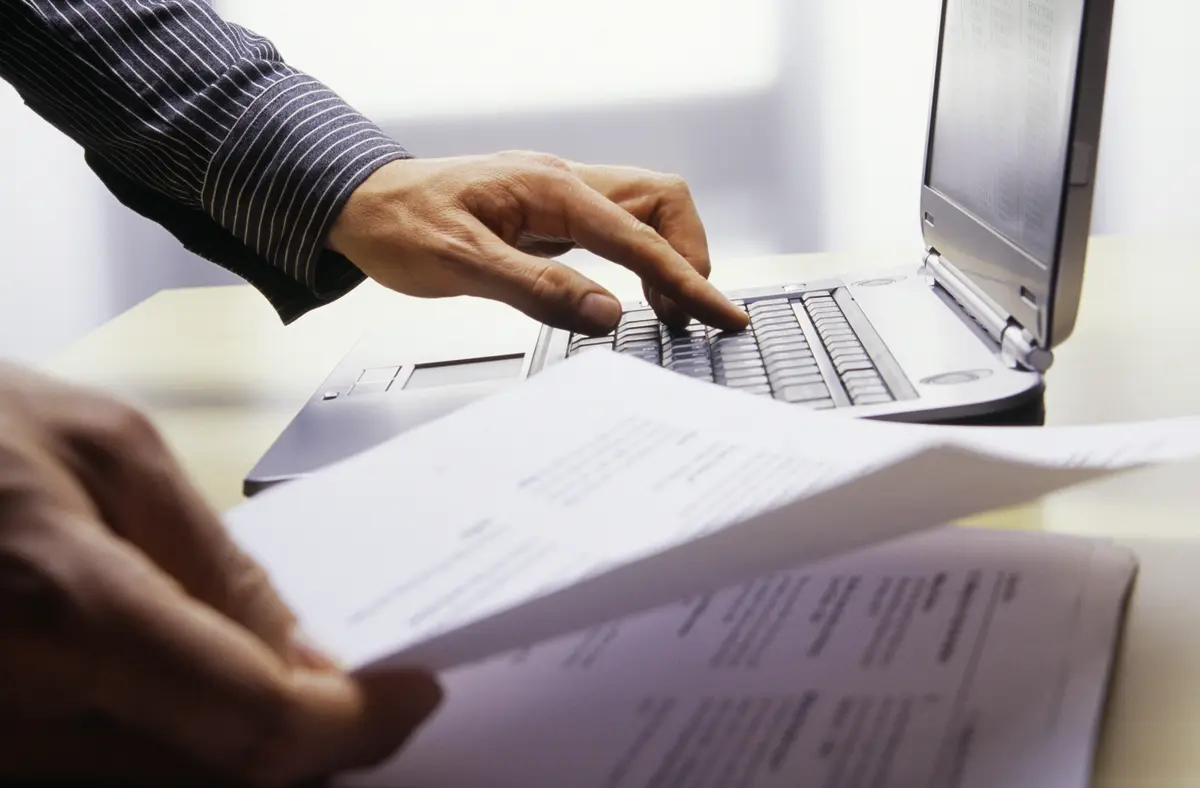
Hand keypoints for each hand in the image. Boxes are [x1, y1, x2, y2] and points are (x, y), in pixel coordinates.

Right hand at [0, 364, 440, 786]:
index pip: (257, 723)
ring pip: (175, 778)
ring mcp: (1, 748)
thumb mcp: (109, 449)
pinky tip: (202, 675)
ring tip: (292, 671)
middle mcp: (23, 714)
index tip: (412, 698)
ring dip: (247, 735)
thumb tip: (303, 652)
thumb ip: (213, 560)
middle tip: (362, 682)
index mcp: (69, 612)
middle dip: (310, 733)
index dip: (353, 724)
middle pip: (224, 771)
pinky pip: (115, 764)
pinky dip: (181, 733)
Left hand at [327, 151, 750, 335]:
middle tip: (691, 313)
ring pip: (644, 211)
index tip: (721, 315)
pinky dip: (638, 259)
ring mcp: (558, 196)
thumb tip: (607, 314)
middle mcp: (564, 183)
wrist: (357, 203)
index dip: (687, 280)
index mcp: (549, 189)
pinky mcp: (548, 214)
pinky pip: (615, 228)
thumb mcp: (461, 264)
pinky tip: (629, 293)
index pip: (640, 236)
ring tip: (669, 311)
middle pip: (662, 202)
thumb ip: (537, 289)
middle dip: (688, 255)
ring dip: (666, 257)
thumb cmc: (398, 225)